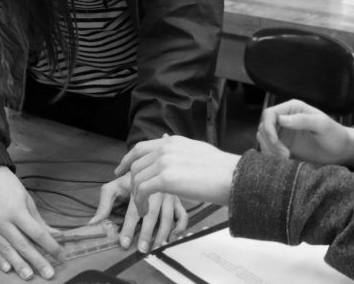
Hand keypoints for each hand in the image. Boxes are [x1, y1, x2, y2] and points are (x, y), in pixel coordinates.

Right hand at [0, 166, 62, 279]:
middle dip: (37, 261)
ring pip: (7, 251)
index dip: (51, 246)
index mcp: (17, 212)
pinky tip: (8, 269)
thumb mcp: (27, 199)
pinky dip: (0, 260)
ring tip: (29, 276)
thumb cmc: (8, 186)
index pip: (37, 234)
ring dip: (19, 265)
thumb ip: (39, 220)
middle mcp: (3, 222)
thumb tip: (55, 235)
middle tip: (48, 274)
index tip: (61, 256)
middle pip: (23, 246)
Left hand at [91, 175, 187, 252]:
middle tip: (141, 249)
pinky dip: (180, 227)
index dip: (128, 228)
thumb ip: (104, 204)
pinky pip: (182, 215)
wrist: (149, 163)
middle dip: (146, 233)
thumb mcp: (115, 186)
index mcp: (139, 188)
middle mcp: (156, 191)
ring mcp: (168, 196)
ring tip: (156, 247)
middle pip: (152, 214)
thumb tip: (93, 223)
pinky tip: (173, 237)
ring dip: (163, 233)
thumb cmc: (130, 179)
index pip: (133, 211)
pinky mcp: (177, 200)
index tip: (124, 243)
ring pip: (168, 217)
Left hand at [111, 136, 238, 219]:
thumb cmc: (221, 169)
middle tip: (133, 196)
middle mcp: (165, 148)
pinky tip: (146, 211)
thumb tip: (174, 159)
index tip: (121, 170)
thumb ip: (181, 153)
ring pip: (137, 178)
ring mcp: (164, 162)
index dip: (127, 159)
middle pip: (136, 164)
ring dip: (137, 196)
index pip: (141, 147)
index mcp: (172, 141)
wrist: (232, 176)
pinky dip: (141, 202)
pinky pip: (142, 190)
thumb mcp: (197, 152)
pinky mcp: (166, 178)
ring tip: (143, 208)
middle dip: (131, 181)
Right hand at [257, 99, 353, 169]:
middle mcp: (285, 118)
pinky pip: (269, 149)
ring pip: (263, 139)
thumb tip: (281, 119)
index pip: (269, 114)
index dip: (268, 129)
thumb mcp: (322, 125)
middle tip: (285, 155)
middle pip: (264, 127)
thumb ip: (303, 120)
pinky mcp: (283, 145)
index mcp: (293, 108)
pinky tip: (284, 161)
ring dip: (270, 150)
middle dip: (270, 143)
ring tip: (286, 159)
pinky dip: (272, 156)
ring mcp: (283, 132)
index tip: (276, 143)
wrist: (341, 151)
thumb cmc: (335, 135)